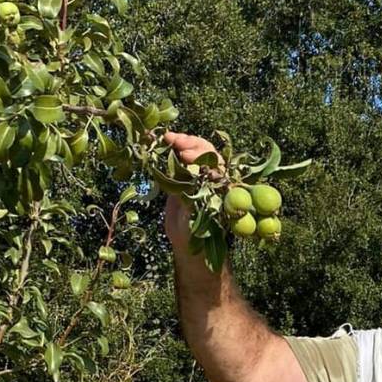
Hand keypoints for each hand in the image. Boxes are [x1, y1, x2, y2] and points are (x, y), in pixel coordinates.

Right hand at [161, 131, 219, 250]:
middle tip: (174, 140)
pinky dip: (171, 149)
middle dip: (190, 144)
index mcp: (220, 186)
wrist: (186, 244)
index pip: (214, 163)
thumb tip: (188, 180)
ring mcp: (198, 176)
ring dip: (181, 142)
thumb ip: (191, 200)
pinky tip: (161, 143)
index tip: (185, 155)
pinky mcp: (184, 178)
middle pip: (206, 152)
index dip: (200, 156)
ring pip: (194, 151)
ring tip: (167, 137)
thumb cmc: (194, 235)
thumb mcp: (193, 219)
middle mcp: (212, 177)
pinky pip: (179, 159)